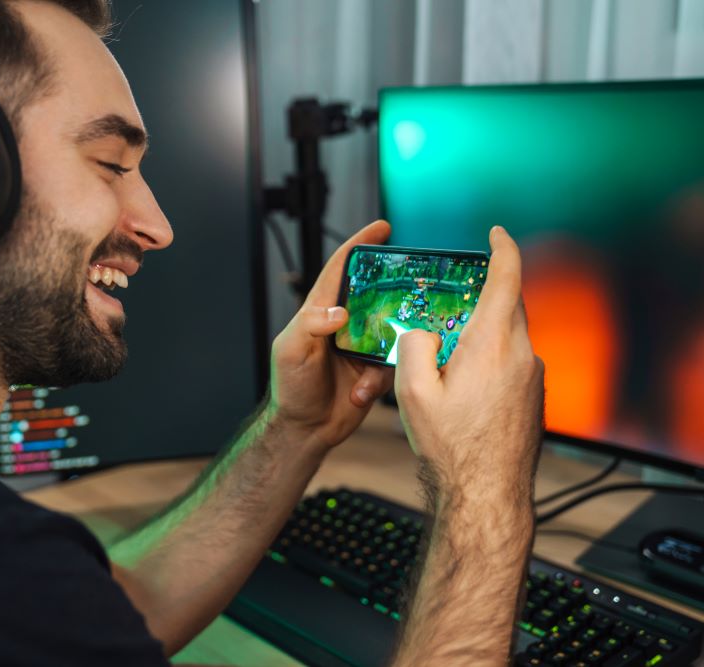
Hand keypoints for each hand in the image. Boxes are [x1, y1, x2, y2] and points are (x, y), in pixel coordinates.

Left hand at [267, 220, 395, 450]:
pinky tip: (360, 394)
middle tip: (414, 290)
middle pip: (377, 295)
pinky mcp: (374, 371)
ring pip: (392, 332)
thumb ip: (310, 325)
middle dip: (394, 293)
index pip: (341, 270)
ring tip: (369, 371)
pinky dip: (379, 381)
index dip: (360, 246)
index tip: (382, 227)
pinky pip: (392, 366)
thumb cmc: (290, 388)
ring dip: (387, 350)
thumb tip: (340, 312)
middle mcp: (345, 325)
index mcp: (321, 312)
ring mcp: (362, 347)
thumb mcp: (291, 350)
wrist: (305, 430)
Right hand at [394, 226, 544, 500]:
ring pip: (511, 336)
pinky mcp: (534, 396)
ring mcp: (532, 376)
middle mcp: (521, 354)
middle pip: (509, 305)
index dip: (503, 247)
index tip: (496, 233)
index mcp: (492, 343)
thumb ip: (413, 346)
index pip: (508, 277)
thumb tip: (423, 332)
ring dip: (485, 334)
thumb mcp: (412, 392)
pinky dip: (493, 360)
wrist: (488, 492)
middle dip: (485, 296)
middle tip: (454, 303)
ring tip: (452, 360)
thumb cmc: (453, 446)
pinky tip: (468, 389)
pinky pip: (514, 362)